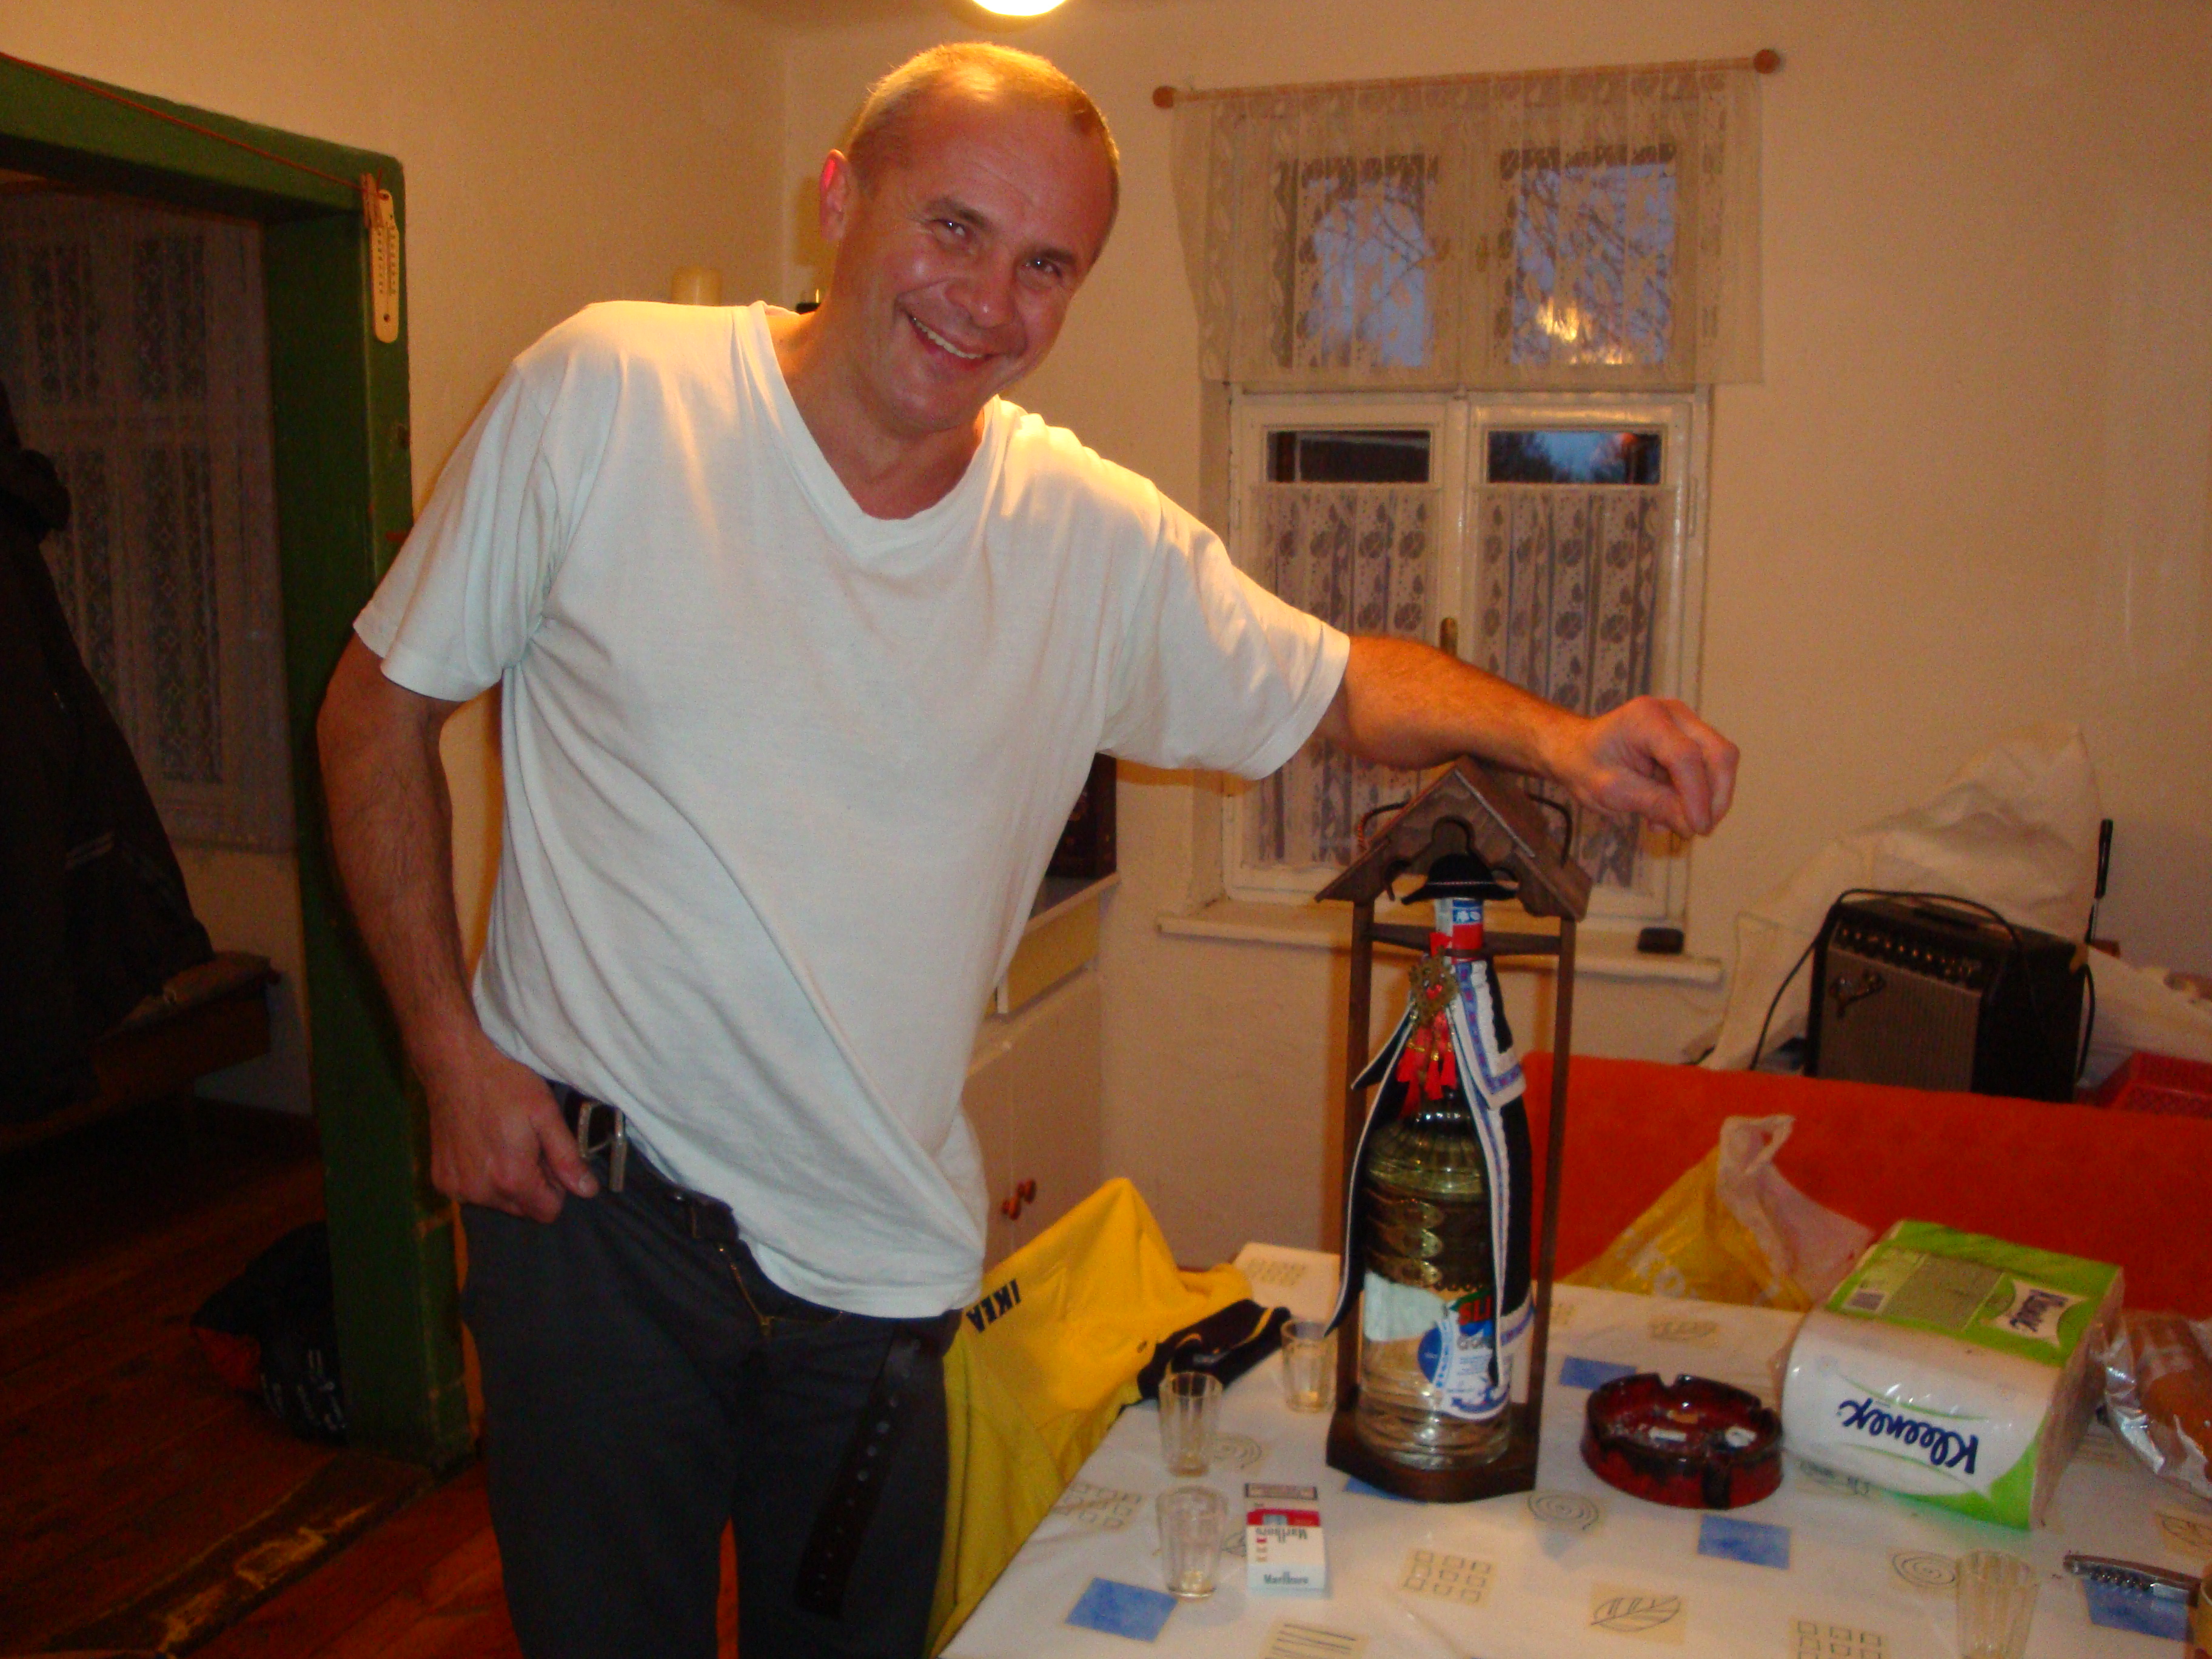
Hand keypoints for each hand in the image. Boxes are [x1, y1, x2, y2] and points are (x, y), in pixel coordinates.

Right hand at [423, 1036, 597, 1220]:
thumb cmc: (505, 1084)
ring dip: (506, 1182)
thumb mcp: (546, 1115)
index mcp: (511, 1178)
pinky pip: (473, 1192)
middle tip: (527, 1145)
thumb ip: (567, 1158)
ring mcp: (456, 1188)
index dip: (556, 1188)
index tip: (549, 1158)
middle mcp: (480, 1192)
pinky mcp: (441, 1180)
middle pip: (522, 1209)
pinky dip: (481, 1177)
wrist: (455, 1065)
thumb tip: (587, 1191)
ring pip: (498, 1202)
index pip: (547, 1212)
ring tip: (503, 1142)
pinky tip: (480, 1145)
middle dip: (532, 1184)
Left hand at [1547, 696, 1738, 837]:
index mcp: (1645, 718)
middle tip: (1698, 830)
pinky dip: (1697, 795)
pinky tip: (1668, 811)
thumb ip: (1655, 804)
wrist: (1577, 750)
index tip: (1697, 829)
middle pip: (1718, 753)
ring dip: (1706, 799)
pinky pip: (1709, 768)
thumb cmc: (1587, 765)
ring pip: (1720, 761)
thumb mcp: (1613, 791)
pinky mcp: (1691, 736)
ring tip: (1670, 821)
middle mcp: (1673, 713)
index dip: (1697, 796)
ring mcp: (1685, 722)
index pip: (1686, 757)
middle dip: (1715, 798)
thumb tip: (1693, 825)